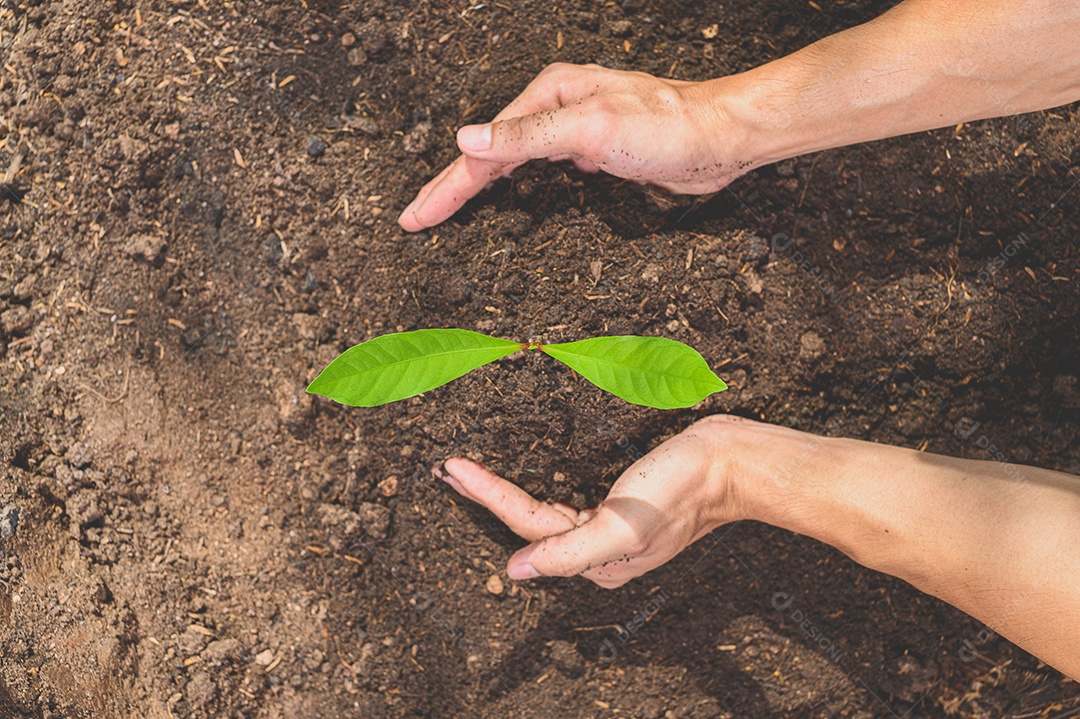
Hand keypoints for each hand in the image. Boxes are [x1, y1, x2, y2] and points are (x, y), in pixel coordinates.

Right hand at [399, 63, 751, 232]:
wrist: (723, 137)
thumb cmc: (669, 127)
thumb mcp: (591, 128)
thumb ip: (527, 138)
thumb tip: (469, 141)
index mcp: (548, 94)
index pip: (483, 149)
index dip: (446, 186)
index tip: (414, 216)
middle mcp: (557, 107)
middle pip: (490, 155)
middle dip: (452, 187)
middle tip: (417, 217)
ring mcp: (575, 129)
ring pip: (512, 161)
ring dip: (480, 184)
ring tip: (448, 204)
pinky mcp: (595, 150)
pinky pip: (540, 168)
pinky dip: (516, 183)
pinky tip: (510, 190)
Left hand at [434, 416, 756, 587]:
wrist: (726, 462)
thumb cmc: (682, 492)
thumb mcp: (622, 527)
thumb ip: (567, 552)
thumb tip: (514, 572)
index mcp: (597, 562)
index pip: (527, 528)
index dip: (487, 496)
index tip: (454, 469)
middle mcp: (596, 550)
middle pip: (527, 522)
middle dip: (484, 496)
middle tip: (447, 471)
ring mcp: (606, 528)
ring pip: (541, 513)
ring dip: (502, 494)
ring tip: (467, 475)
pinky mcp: (615, 506)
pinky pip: (561, 505)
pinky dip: (532, 493)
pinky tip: (516, 487)